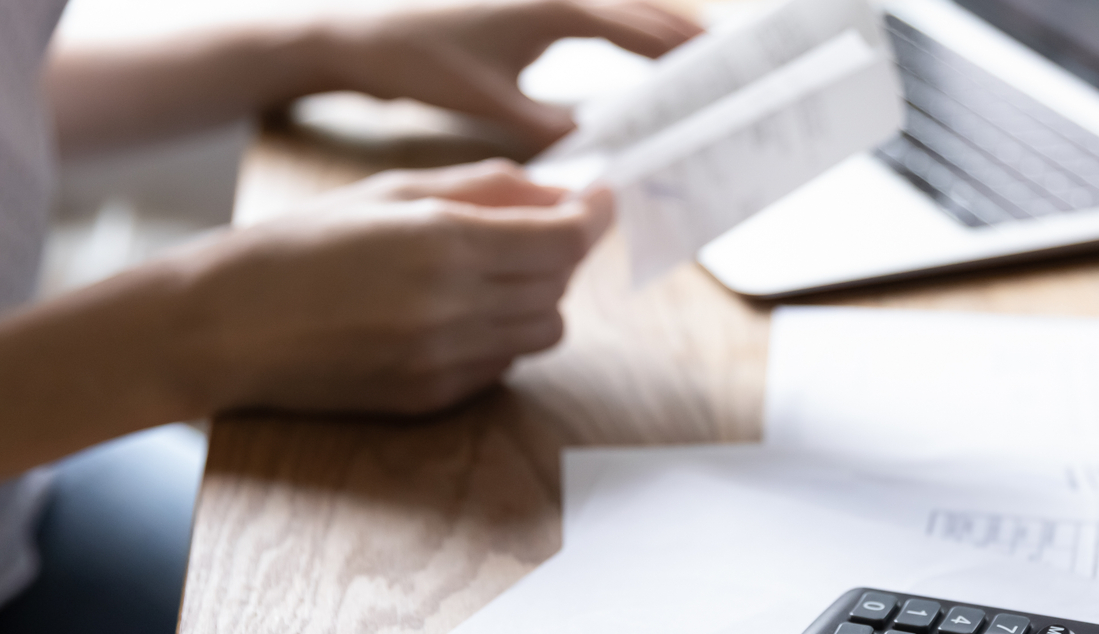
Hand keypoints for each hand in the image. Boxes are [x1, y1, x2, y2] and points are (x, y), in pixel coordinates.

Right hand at [163, 160, 612, 414]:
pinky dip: (497, 338)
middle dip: (558, 255)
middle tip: (530, 231)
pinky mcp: (433, 399)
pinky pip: (504, 366)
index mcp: (444, 243)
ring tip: (485, 277)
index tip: (601, 201)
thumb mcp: (393, 193)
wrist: (227, 326)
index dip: (593, 218)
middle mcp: (454, 308)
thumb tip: (559, 192)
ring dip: (534, 300)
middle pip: (561, 286)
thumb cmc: (303, 246)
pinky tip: (450, 317)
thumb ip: (485, 189)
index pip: (564, 240)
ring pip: (544, 332)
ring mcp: (445, 361)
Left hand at [314, 0, 702, 147]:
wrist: (363, 33)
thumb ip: (554, 129)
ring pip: (626, 7)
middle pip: (645, 10)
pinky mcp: (533, 3)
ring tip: (706, 61)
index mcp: (556, 10)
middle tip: (734, 69)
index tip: (722, 80)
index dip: (684, 57)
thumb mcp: (493, 107)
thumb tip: (608, 154)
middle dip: (690, 39)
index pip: (639, 31)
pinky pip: (601, 14)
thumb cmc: (421, 64)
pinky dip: (632, 32)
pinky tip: (645, 56)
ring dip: (665, 31)